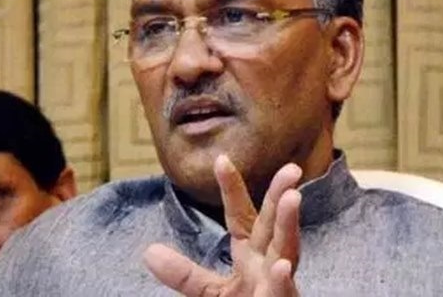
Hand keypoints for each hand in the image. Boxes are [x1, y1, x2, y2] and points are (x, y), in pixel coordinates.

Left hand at [144, 155, 302, 295]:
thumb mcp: (211, 292)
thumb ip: (185, 274)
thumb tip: (149, 252)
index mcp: (250, 256)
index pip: (240, 216)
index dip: (232, 188)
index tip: (222, 159)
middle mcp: (268, 265)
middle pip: (273, 225)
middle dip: (280, 196)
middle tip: (290, 168)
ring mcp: (278, 286)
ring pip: (287, 252)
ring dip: (289, 225)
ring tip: (293, 198)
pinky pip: (283, 294)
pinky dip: (283, 282)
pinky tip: (281, 268)